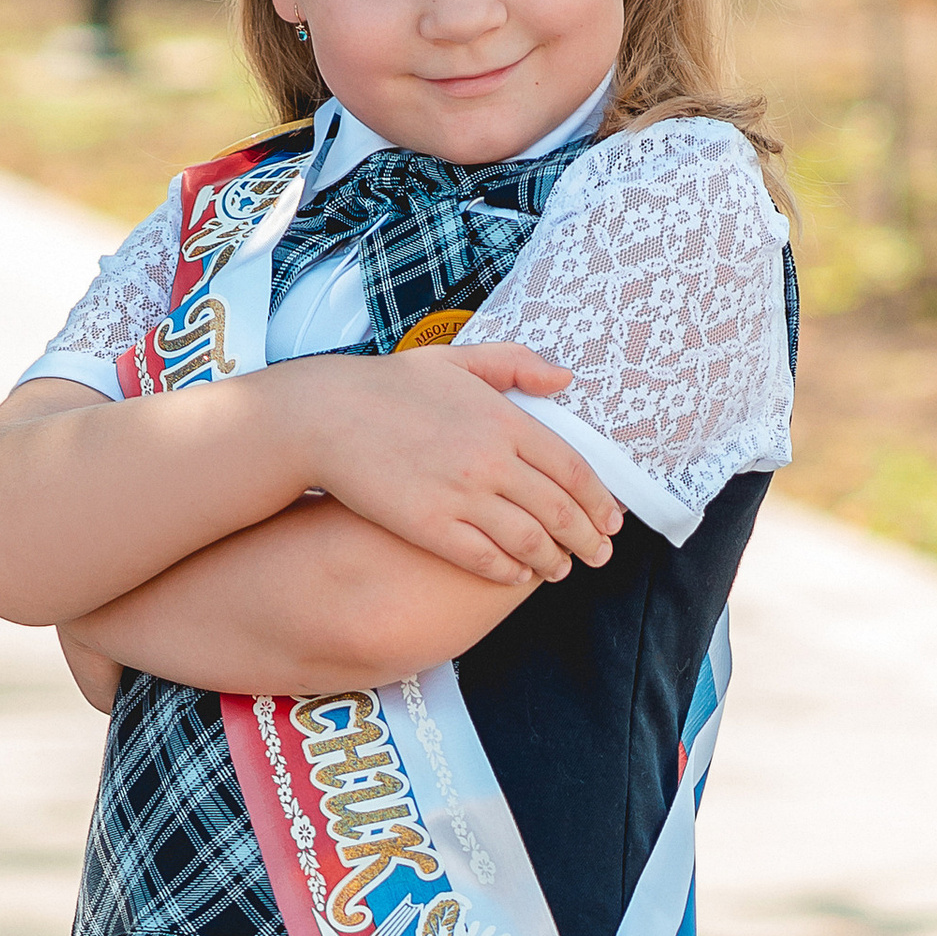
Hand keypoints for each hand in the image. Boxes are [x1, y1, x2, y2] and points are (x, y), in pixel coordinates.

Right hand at [313, 343, 621, 586]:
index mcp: (502, 419)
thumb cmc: (388, 387)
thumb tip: (565, 379)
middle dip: (588, 539)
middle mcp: (490, 460)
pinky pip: (485, 559)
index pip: (572, 468)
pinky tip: (518, 575)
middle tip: (599, 554)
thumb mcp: (456, 359)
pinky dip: (510, 572)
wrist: (325, 416)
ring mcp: (461, 496)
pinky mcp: (430, 527)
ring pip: (528, 541)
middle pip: (559, 510)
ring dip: (553, 561)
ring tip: (562, 569)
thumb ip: (515, 364)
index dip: (598, 500)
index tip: (611, 519)